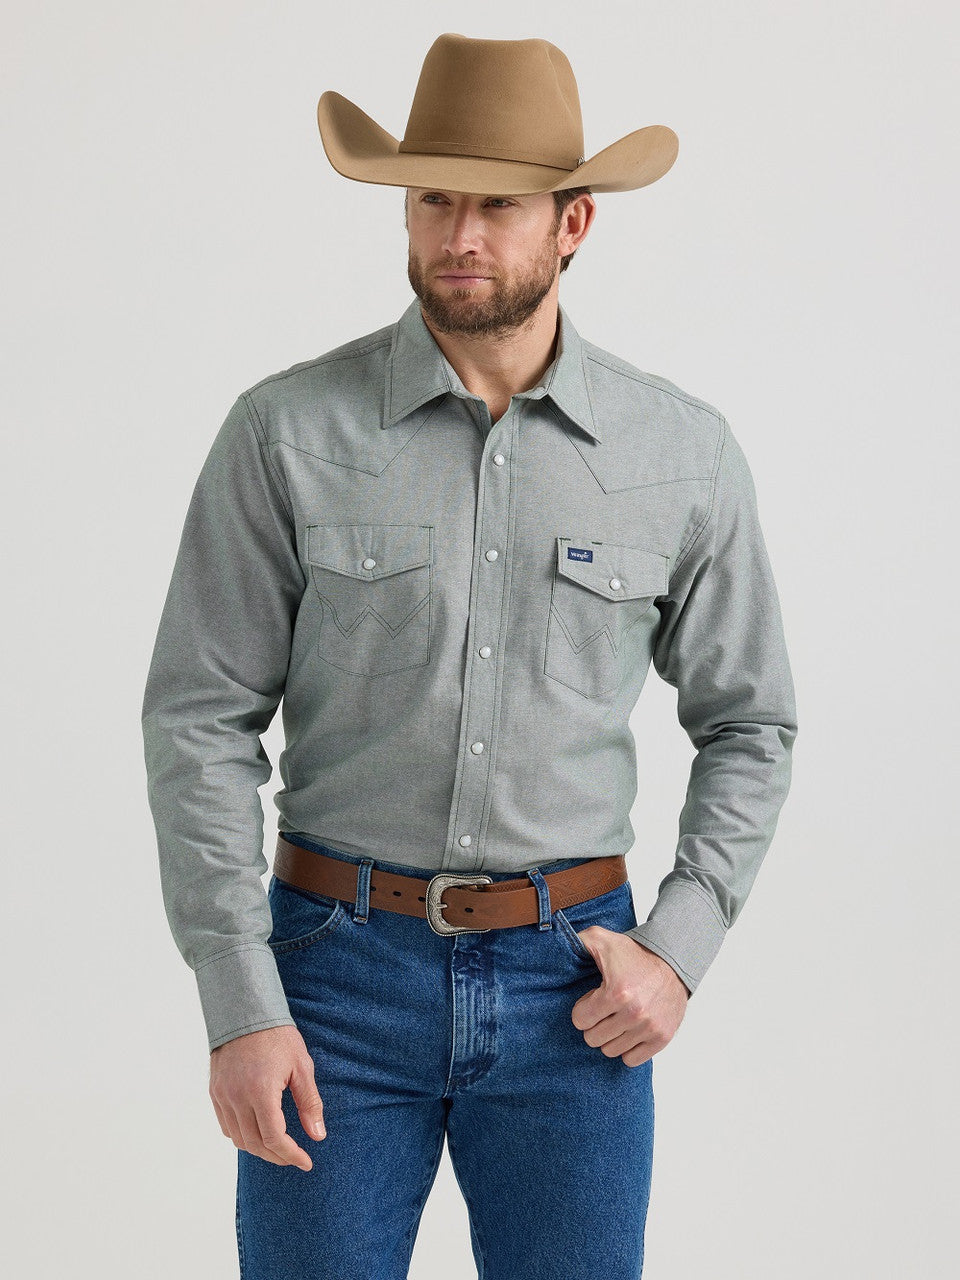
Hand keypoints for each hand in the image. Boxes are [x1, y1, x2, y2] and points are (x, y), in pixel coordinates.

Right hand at [209, 1024, 325, 1170]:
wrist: (246, 1011)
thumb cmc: (277, 1036)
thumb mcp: (301, 1066)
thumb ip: (310, 1103)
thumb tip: (318, 1136)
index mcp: (261, 1092)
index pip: (274, 1139)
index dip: (291, 1155)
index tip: (306, 1162)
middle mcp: (237, 1098)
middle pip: (256, 1145)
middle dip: (277, 1156)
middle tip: (295, 1157)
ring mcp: (223, 1096)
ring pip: (238, 1139)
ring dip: (259, 1149)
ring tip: (279, 1147)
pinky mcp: (215, 1092)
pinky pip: (226, 1126)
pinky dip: (242, 1136)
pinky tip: (257, 1132)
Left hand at [570, 929, 689, 1066]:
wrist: (673, 961)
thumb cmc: (635, 954)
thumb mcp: (602, 939)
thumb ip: (577, 941)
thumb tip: (557, 946)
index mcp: (616, 992)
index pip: (580, 1020)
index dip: (583, 1009)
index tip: (592, 1000)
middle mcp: (634, 1013)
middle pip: (593, 1038)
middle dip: (594, 1024)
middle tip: (603, 1011)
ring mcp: (649, 1027)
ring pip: (611, 1051)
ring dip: (610, 1037)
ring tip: (616, 1019)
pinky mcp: (662, 1037)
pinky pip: (632, 1060)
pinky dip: (628, 1048)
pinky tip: (628, 1032)